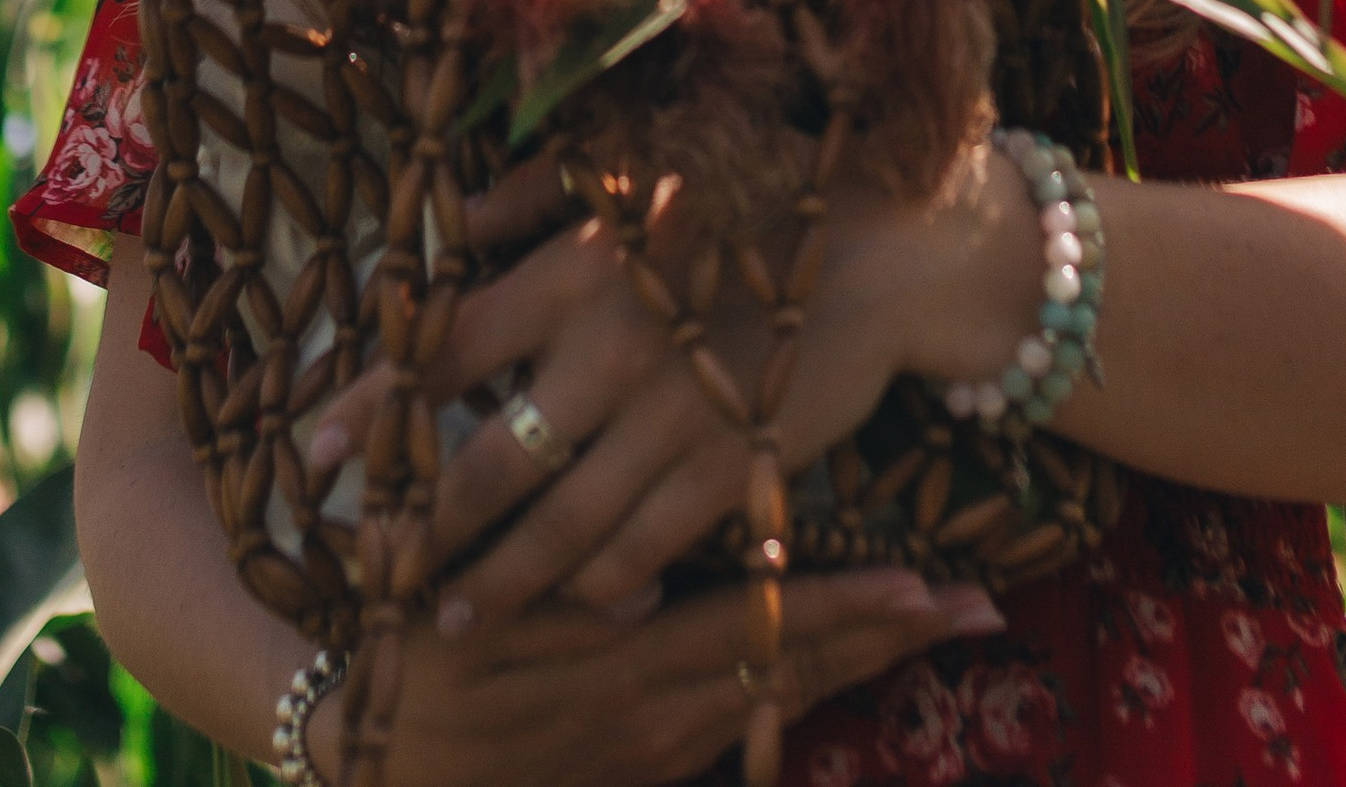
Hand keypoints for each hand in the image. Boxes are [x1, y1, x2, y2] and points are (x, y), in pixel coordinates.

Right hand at [305, 565, 1004, 786]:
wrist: (368, 771)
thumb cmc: (410, 669)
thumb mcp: (472, 624)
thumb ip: (562, 596)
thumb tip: (643, 577)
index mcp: (626, 669)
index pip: (761, 630)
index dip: (845, 608)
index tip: (924, 584)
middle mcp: (659, 716)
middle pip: (795, 667)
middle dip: (888, 634)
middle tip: (976, 603)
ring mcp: (654, 749)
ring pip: (779, 696)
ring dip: (858, 656)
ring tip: (935, 620)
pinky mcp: (637, 765)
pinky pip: (738, 723)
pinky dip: (798, 686)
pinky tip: (834, 667)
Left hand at [311, 147, 1039, 629]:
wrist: (881, 248)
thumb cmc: (745, 193)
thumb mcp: (630, 175)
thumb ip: (533, 199)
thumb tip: (448, 216)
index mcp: (573, 274)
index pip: (446, 352)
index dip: (373, 407)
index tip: (311, 457)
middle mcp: (610, 353)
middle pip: (488, 464)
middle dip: (418, 528)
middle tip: (364, 573)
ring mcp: (672, 421)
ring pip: (562, 528)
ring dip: (497, 581)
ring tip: (443, 618)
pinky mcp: (730, 470)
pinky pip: (649, 548)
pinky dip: (604, 586)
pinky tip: (572, 607)